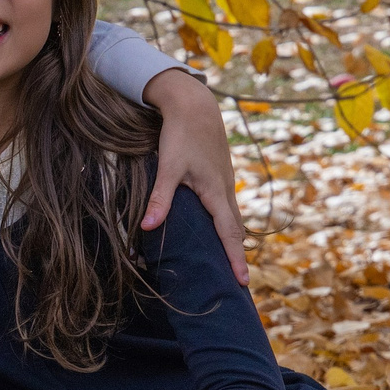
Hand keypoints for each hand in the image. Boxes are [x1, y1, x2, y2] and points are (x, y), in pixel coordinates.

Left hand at [143, 67, 246, 283]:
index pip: (229, 234)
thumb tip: (147, 228)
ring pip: (232, 219)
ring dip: (233, 241)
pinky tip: (218, 232)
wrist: (195, 107)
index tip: (242, 281)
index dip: (235, 259)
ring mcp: (225, 184)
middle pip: (236, 231)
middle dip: (237, 256)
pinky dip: (227, 225)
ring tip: (231, 263)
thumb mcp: (168, 168)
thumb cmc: (180, 136)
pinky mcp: (220, 177)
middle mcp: (226, 191)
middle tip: (240, 281)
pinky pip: (227, 208)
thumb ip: (159, 199)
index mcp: (217, 193)